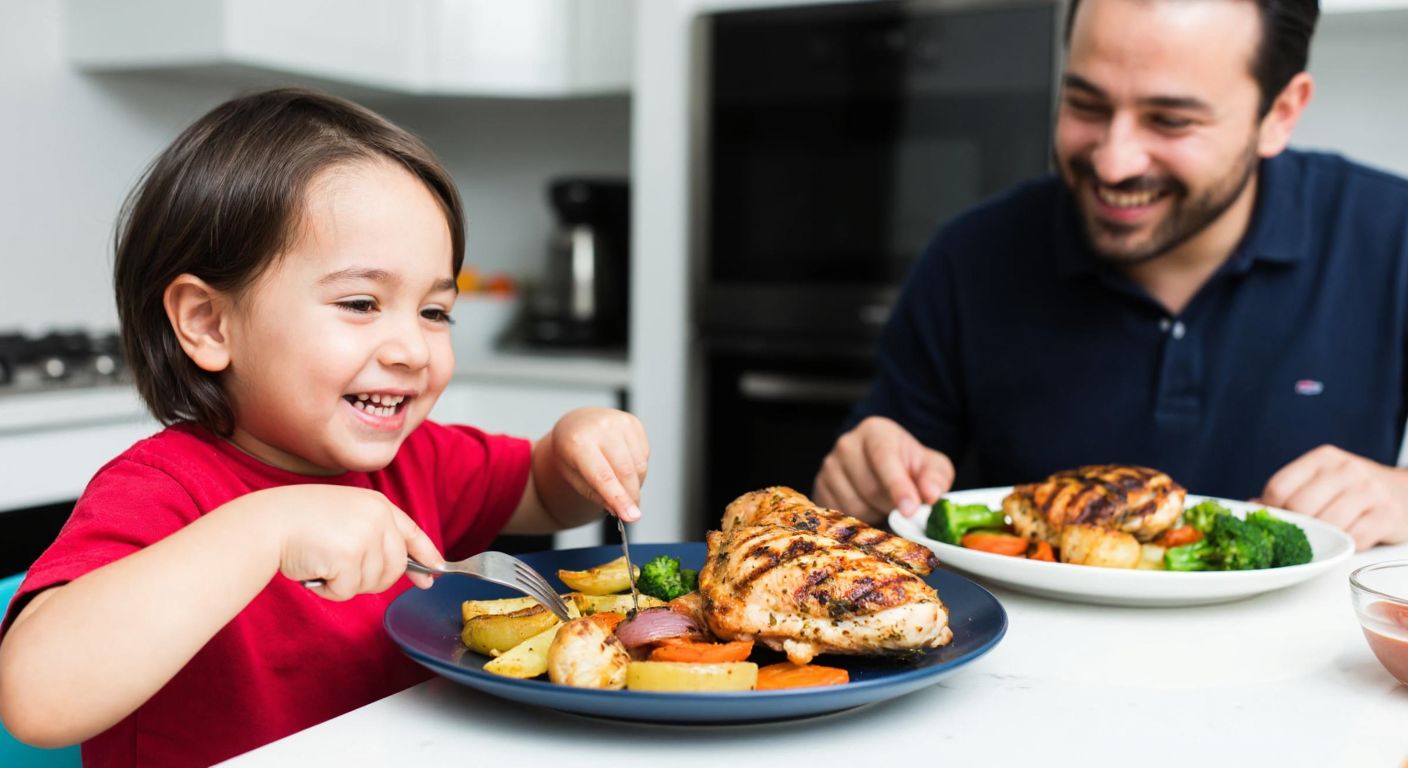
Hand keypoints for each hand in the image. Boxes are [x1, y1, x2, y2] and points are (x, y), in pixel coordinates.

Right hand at [264, 485, 443, 599]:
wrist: (266, 523)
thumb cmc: (299, 521)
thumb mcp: (346, 515)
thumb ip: (374, 534)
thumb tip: (403, 567)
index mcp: (378, 505)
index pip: (413, 533)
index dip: (426, 555)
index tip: (435, 572)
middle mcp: (378, 517)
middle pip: (394, 568)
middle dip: (371, 580)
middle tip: (340, 569)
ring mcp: (366, 536)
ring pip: (372, 583)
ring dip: (345, 583)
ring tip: (322, 561)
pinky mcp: (349, 557)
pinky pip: (347, 592)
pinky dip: (328, 590)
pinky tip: (314, 570)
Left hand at [549, 407, 649, 521]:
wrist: (577, 423)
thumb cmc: (572, 451)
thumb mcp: (573, 476)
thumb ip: (596, 494)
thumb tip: (620, 510)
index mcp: (578, 442)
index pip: (603, 476)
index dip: (619, 498)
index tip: (631, 516)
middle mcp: (600, 428)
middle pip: (625, 471)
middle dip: (631, 496)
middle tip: (631, 513)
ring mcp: (619, 422)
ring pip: (639, 465)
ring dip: (635, 484)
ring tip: (621, 486)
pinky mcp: (634, 422)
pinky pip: (644, 455)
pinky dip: (638, 469)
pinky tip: (625, 467)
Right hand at [813, 416, 953, 523]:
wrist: (883, 470)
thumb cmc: (909, 467)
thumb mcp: (931, 467)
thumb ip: (936, 478)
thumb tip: (931, 495)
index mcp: (875, 431)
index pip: (884, 458)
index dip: (898, 486)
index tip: (910, 509)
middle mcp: (846, 445)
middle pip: (869, 487)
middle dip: (891, 505)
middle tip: (903, 507)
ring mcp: (829, 467)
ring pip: (854, 505)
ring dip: (875, 514)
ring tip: (884, 504)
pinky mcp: (819, 488)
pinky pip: (840, 515)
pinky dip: (858, 520)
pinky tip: (868, 508)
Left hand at [1258, 444, 1407, 549]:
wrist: (1406, 491)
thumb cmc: (1354, 489)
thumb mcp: (1323, 479)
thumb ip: (1290, 491)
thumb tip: (1251, 508)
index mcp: (1323, 458)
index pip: (1279, 487)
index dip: (1271, 510)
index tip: (1277, 521)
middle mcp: (1346, 469)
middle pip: (1300, 507)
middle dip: (1297, 526)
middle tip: (1304, 533)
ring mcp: (1369, 491)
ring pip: (1327, 525)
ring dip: (1323, 538)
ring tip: (1328, 537)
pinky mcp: (1387, 515)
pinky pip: (1354, 539)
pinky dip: (1346, 546)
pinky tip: (1349, 538)